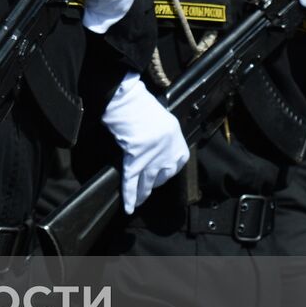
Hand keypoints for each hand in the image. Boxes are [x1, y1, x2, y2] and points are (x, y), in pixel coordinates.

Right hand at [101, 72, 188, 213]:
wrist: (128, 100)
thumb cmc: (142, 106)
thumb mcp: (162, 122)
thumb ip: (163, 139)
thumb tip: (157, 151)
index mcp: (177, 142)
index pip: (175, 167)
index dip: (164, 174)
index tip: (157, 177)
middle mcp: (169, 152)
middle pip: (162, 176)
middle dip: (153, 183)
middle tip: (145, 187)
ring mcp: (153, 157)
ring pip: (147, 182)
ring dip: (141, 194)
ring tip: (137, 203)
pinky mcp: (136, 158)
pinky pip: (132, 181)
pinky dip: (129, 195)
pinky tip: (128, 206)